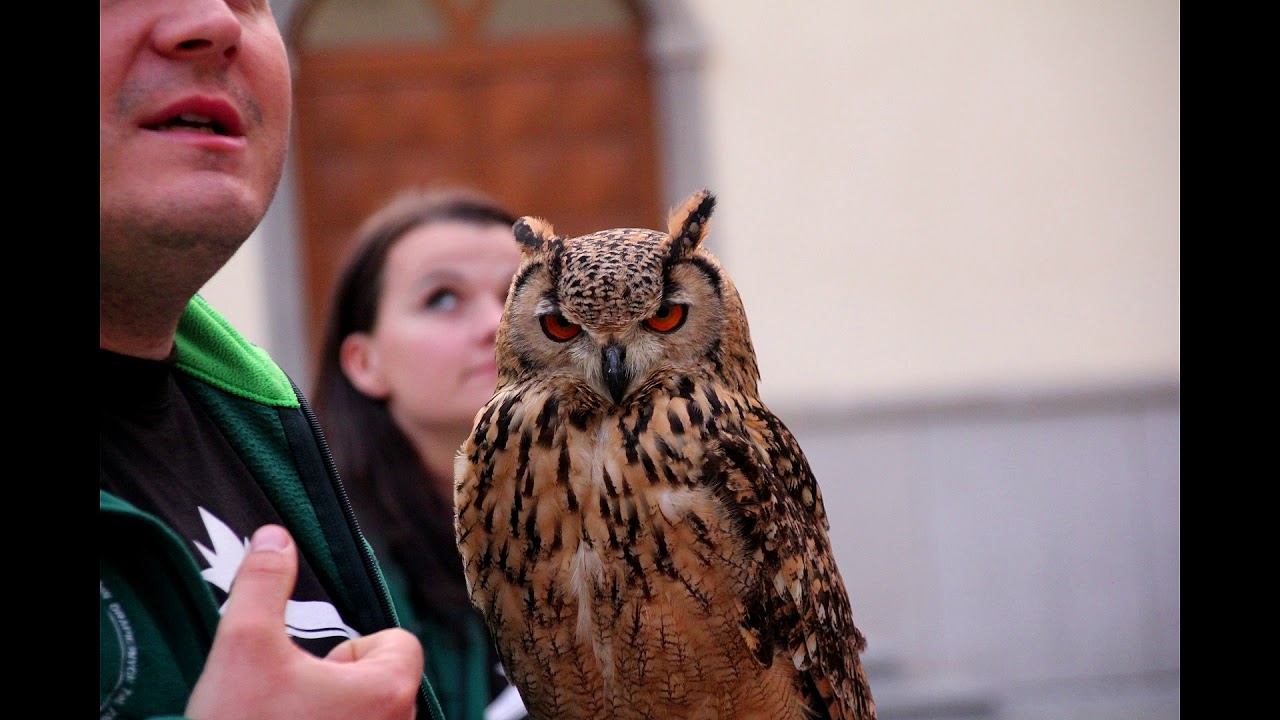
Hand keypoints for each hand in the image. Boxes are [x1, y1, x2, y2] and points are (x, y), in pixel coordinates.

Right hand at [185, 525, 422, 719]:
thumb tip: (275, 537)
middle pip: (387, 681)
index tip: (319, 666)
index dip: (357, 647)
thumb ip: (262, 583)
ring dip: (339, 713)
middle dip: (344, 682)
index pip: (400, 644)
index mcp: (388, 691)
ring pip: (372, 716)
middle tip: (298, 699)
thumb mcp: (242, 644)